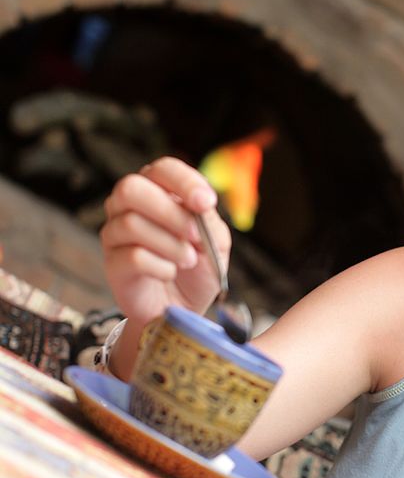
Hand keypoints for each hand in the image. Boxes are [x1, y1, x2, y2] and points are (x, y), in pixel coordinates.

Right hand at [100, 157, 230, 324]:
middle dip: (170, 212)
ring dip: (170, 244)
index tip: (206, 203)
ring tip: (189, 260)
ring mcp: (116, 234)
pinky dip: (161, 266)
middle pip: (131, 188)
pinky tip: (170, 272)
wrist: (185, 308)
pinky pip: (131, 256)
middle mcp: (130, 206)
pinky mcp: (112, 263)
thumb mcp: (216, 242)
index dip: (184, 182)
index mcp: (159, 191)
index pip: (163, 169)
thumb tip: (200, 204)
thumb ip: (208, 220)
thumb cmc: (199, 268)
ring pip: (131, 223)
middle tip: (195, 236)